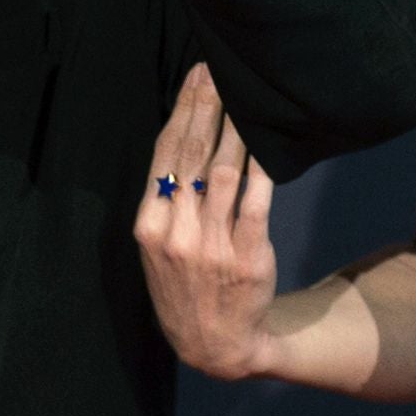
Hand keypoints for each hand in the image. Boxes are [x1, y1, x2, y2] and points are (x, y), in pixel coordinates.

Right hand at [136, 66, 284, 377]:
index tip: (195, 75)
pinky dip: (261, 170)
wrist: (213, 344)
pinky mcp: (246, 257)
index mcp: (148, 225)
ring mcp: (210, 246)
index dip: (182, 110)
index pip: (165, 154)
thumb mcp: (158, 247)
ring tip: (245, 98)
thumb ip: (166, 199)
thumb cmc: (184, 285)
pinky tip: (267, 144)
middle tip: (220, 71)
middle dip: (207, 106)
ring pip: (224, 172)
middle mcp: (175, 233)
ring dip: (235, 129)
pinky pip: (255, 203)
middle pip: (192, 154)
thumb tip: (183, 135)